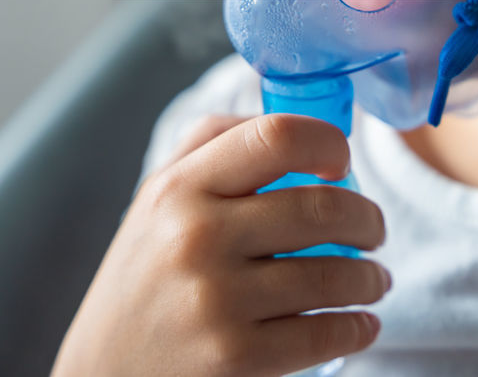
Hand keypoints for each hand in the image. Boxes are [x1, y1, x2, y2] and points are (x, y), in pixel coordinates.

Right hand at [50, 113, 390, 376]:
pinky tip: (360, 322)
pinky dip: (357, 327)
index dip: (327, 142)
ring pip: (333, 275)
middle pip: (321, 208)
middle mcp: (196, 237)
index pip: (276, 137)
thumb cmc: (144, 274)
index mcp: (180, 188)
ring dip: (371, 277)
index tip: (342, 161)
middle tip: (374, 230)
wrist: (103, 370)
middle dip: (368, 220)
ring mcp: (217, 301)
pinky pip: (323, 335)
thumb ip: (213, 144)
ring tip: (374, 279)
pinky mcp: (235, 358)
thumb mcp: (157, 198)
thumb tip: (293, 124)